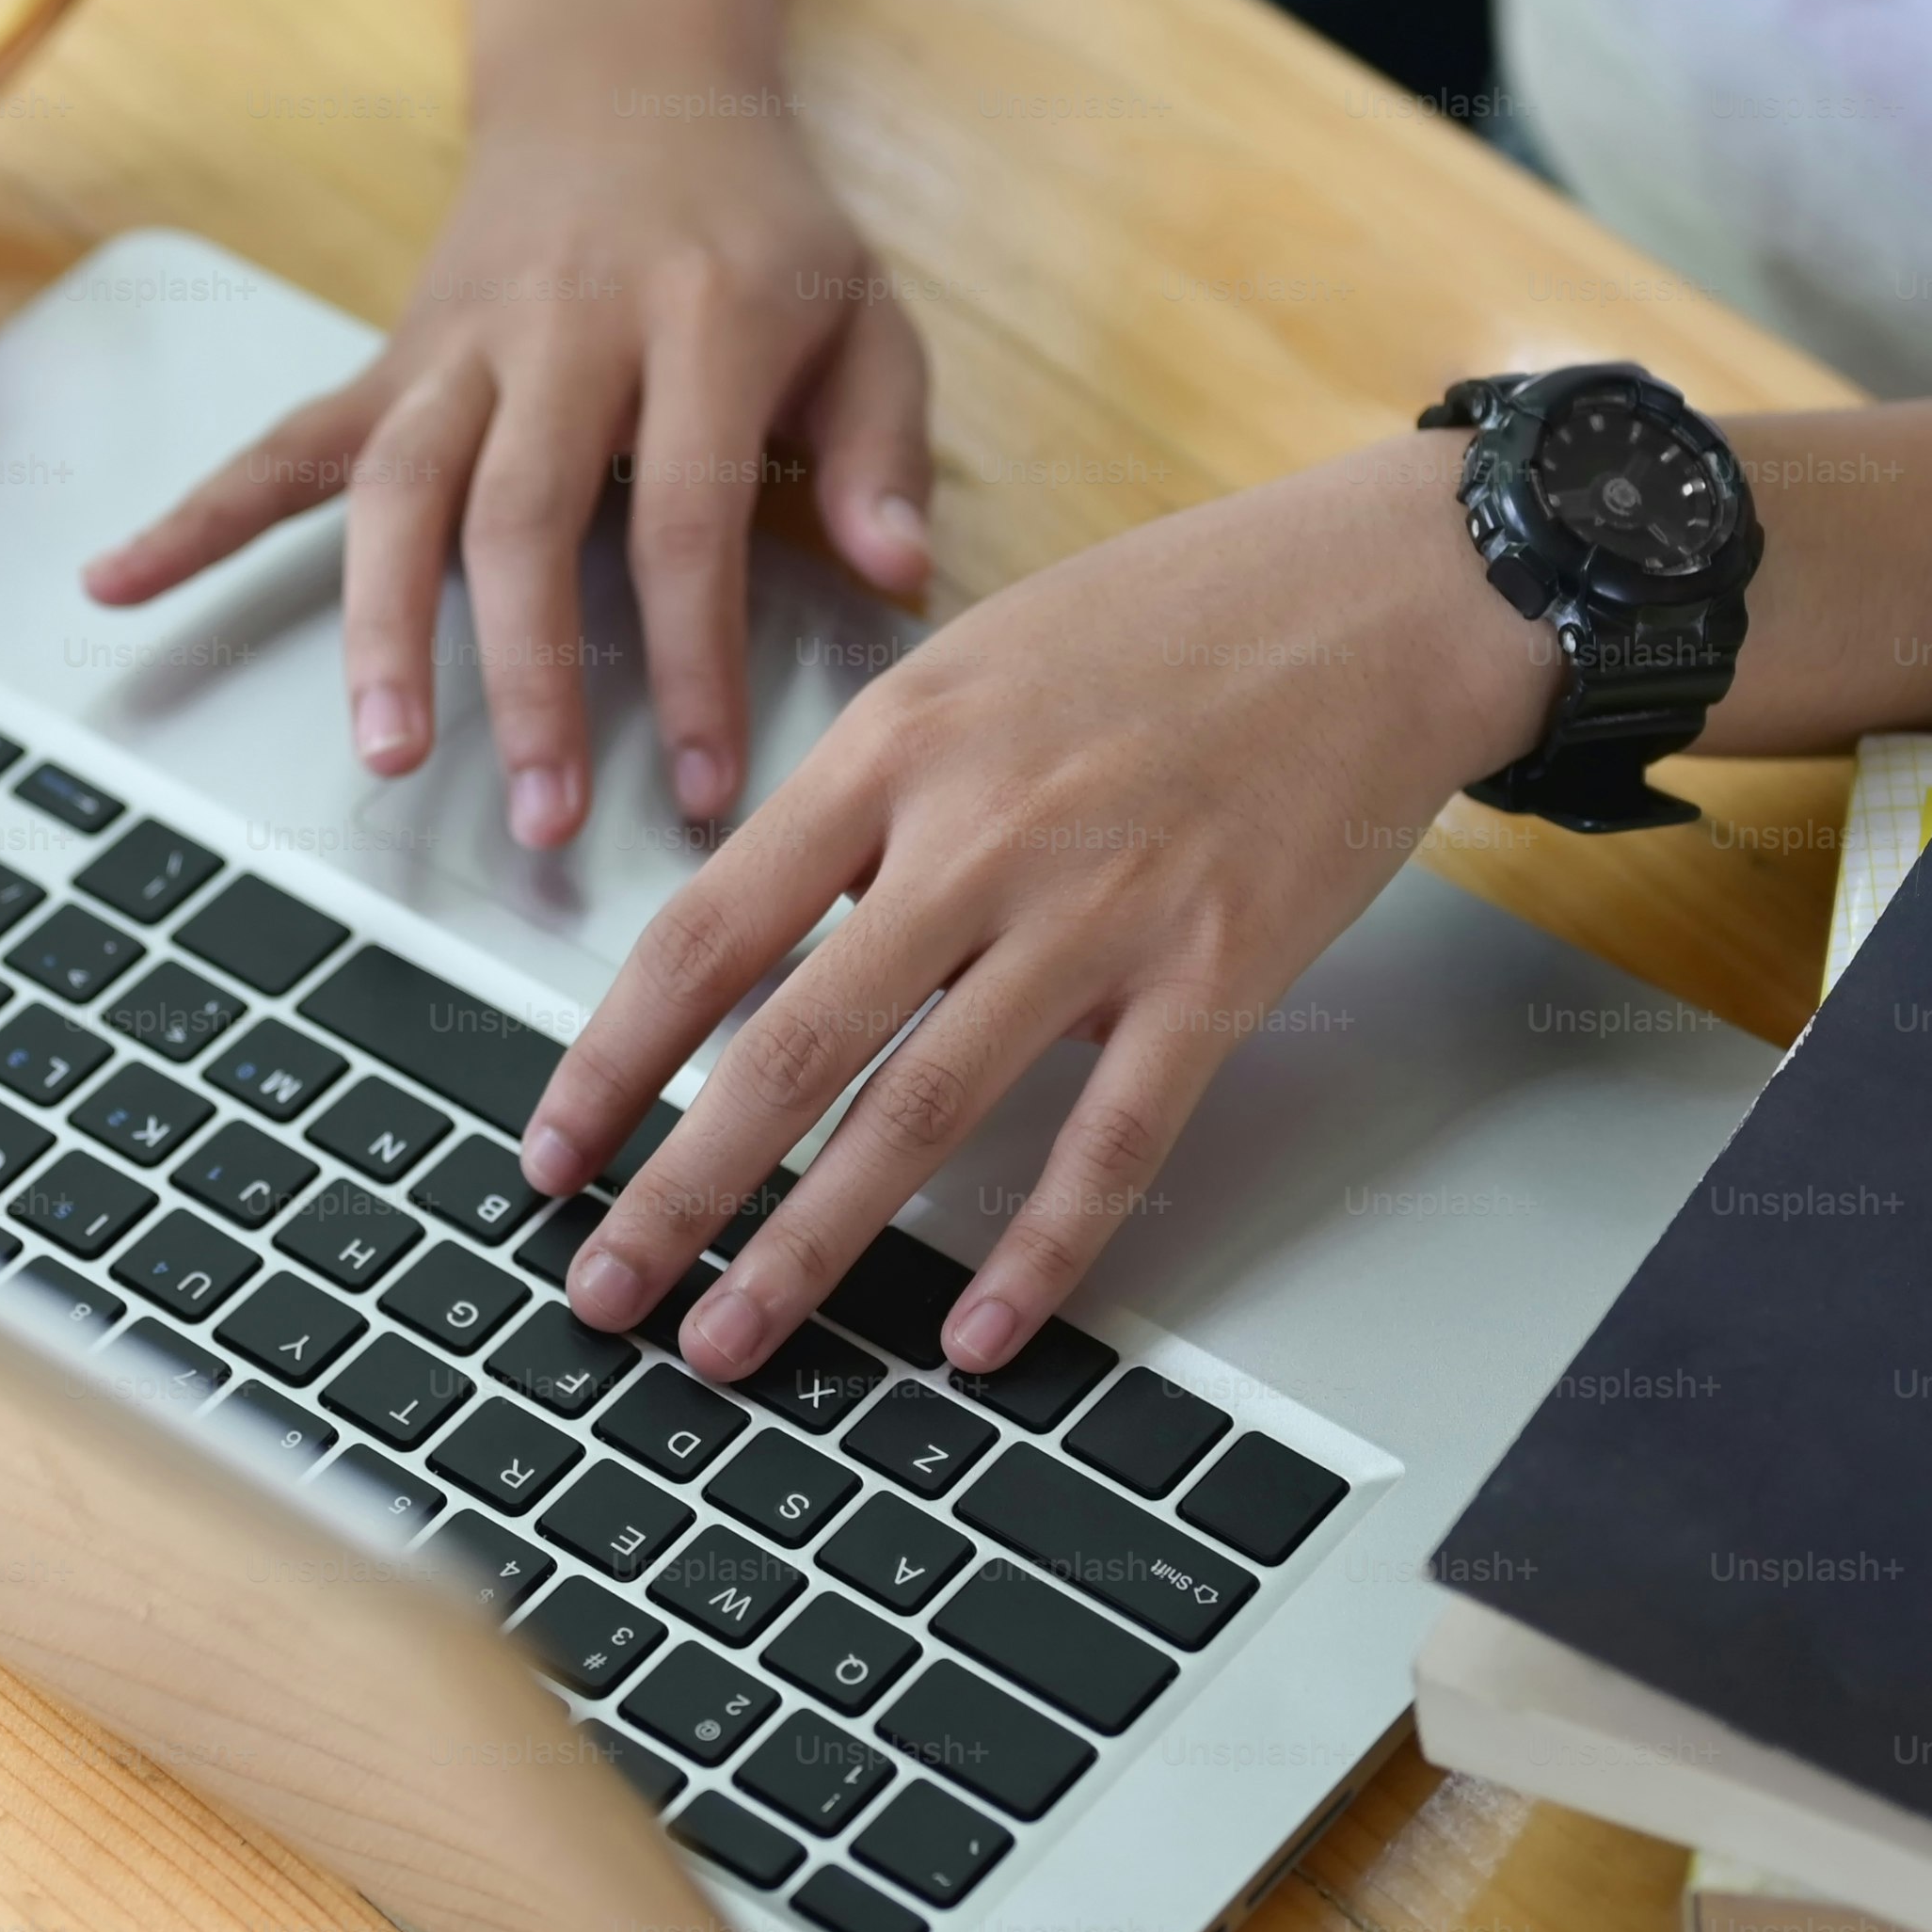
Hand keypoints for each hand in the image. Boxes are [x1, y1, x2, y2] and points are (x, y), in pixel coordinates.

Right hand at [79, 106, 932, 845]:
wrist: (632, 87)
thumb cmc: (766, 233)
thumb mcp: (868, 316)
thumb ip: (882, 448)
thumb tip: (897, 575)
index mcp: (700, 318)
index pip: (688, 511)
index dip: (694, 656)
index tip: (704, 788)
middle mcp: (563, 329)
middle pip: (524, 515)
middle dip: (527, 674)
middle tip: (537, 811)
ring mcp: (461, 346)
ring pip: (400, 490)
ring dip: (382, 625)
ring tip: (382, 749)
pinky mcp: (395, 362)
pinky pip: (286, 444)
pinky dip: (197, 513)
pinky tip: (117, 581)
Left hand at [517, 430, 1567, 1377]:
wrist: (1382, 591)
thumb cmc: (1173, 621)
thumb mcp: (973, 666)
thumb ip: (871, 804)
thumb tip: (781, 946)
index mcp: (893, 744)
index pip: (710, 928)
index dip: (613, 1055)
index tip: (550, 1149)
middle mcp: (977, 834)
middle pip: (789, 1043)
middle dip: (677, 1190)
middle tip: (603, 1292)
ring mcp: (1100, 910)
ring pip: (920, 1111)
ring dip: (810, 1245)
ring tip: (732, 1339)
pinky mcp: (1216, 973)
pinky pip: (1111, 1141)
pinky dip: (1037, 1251)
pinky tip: (974, 1337)